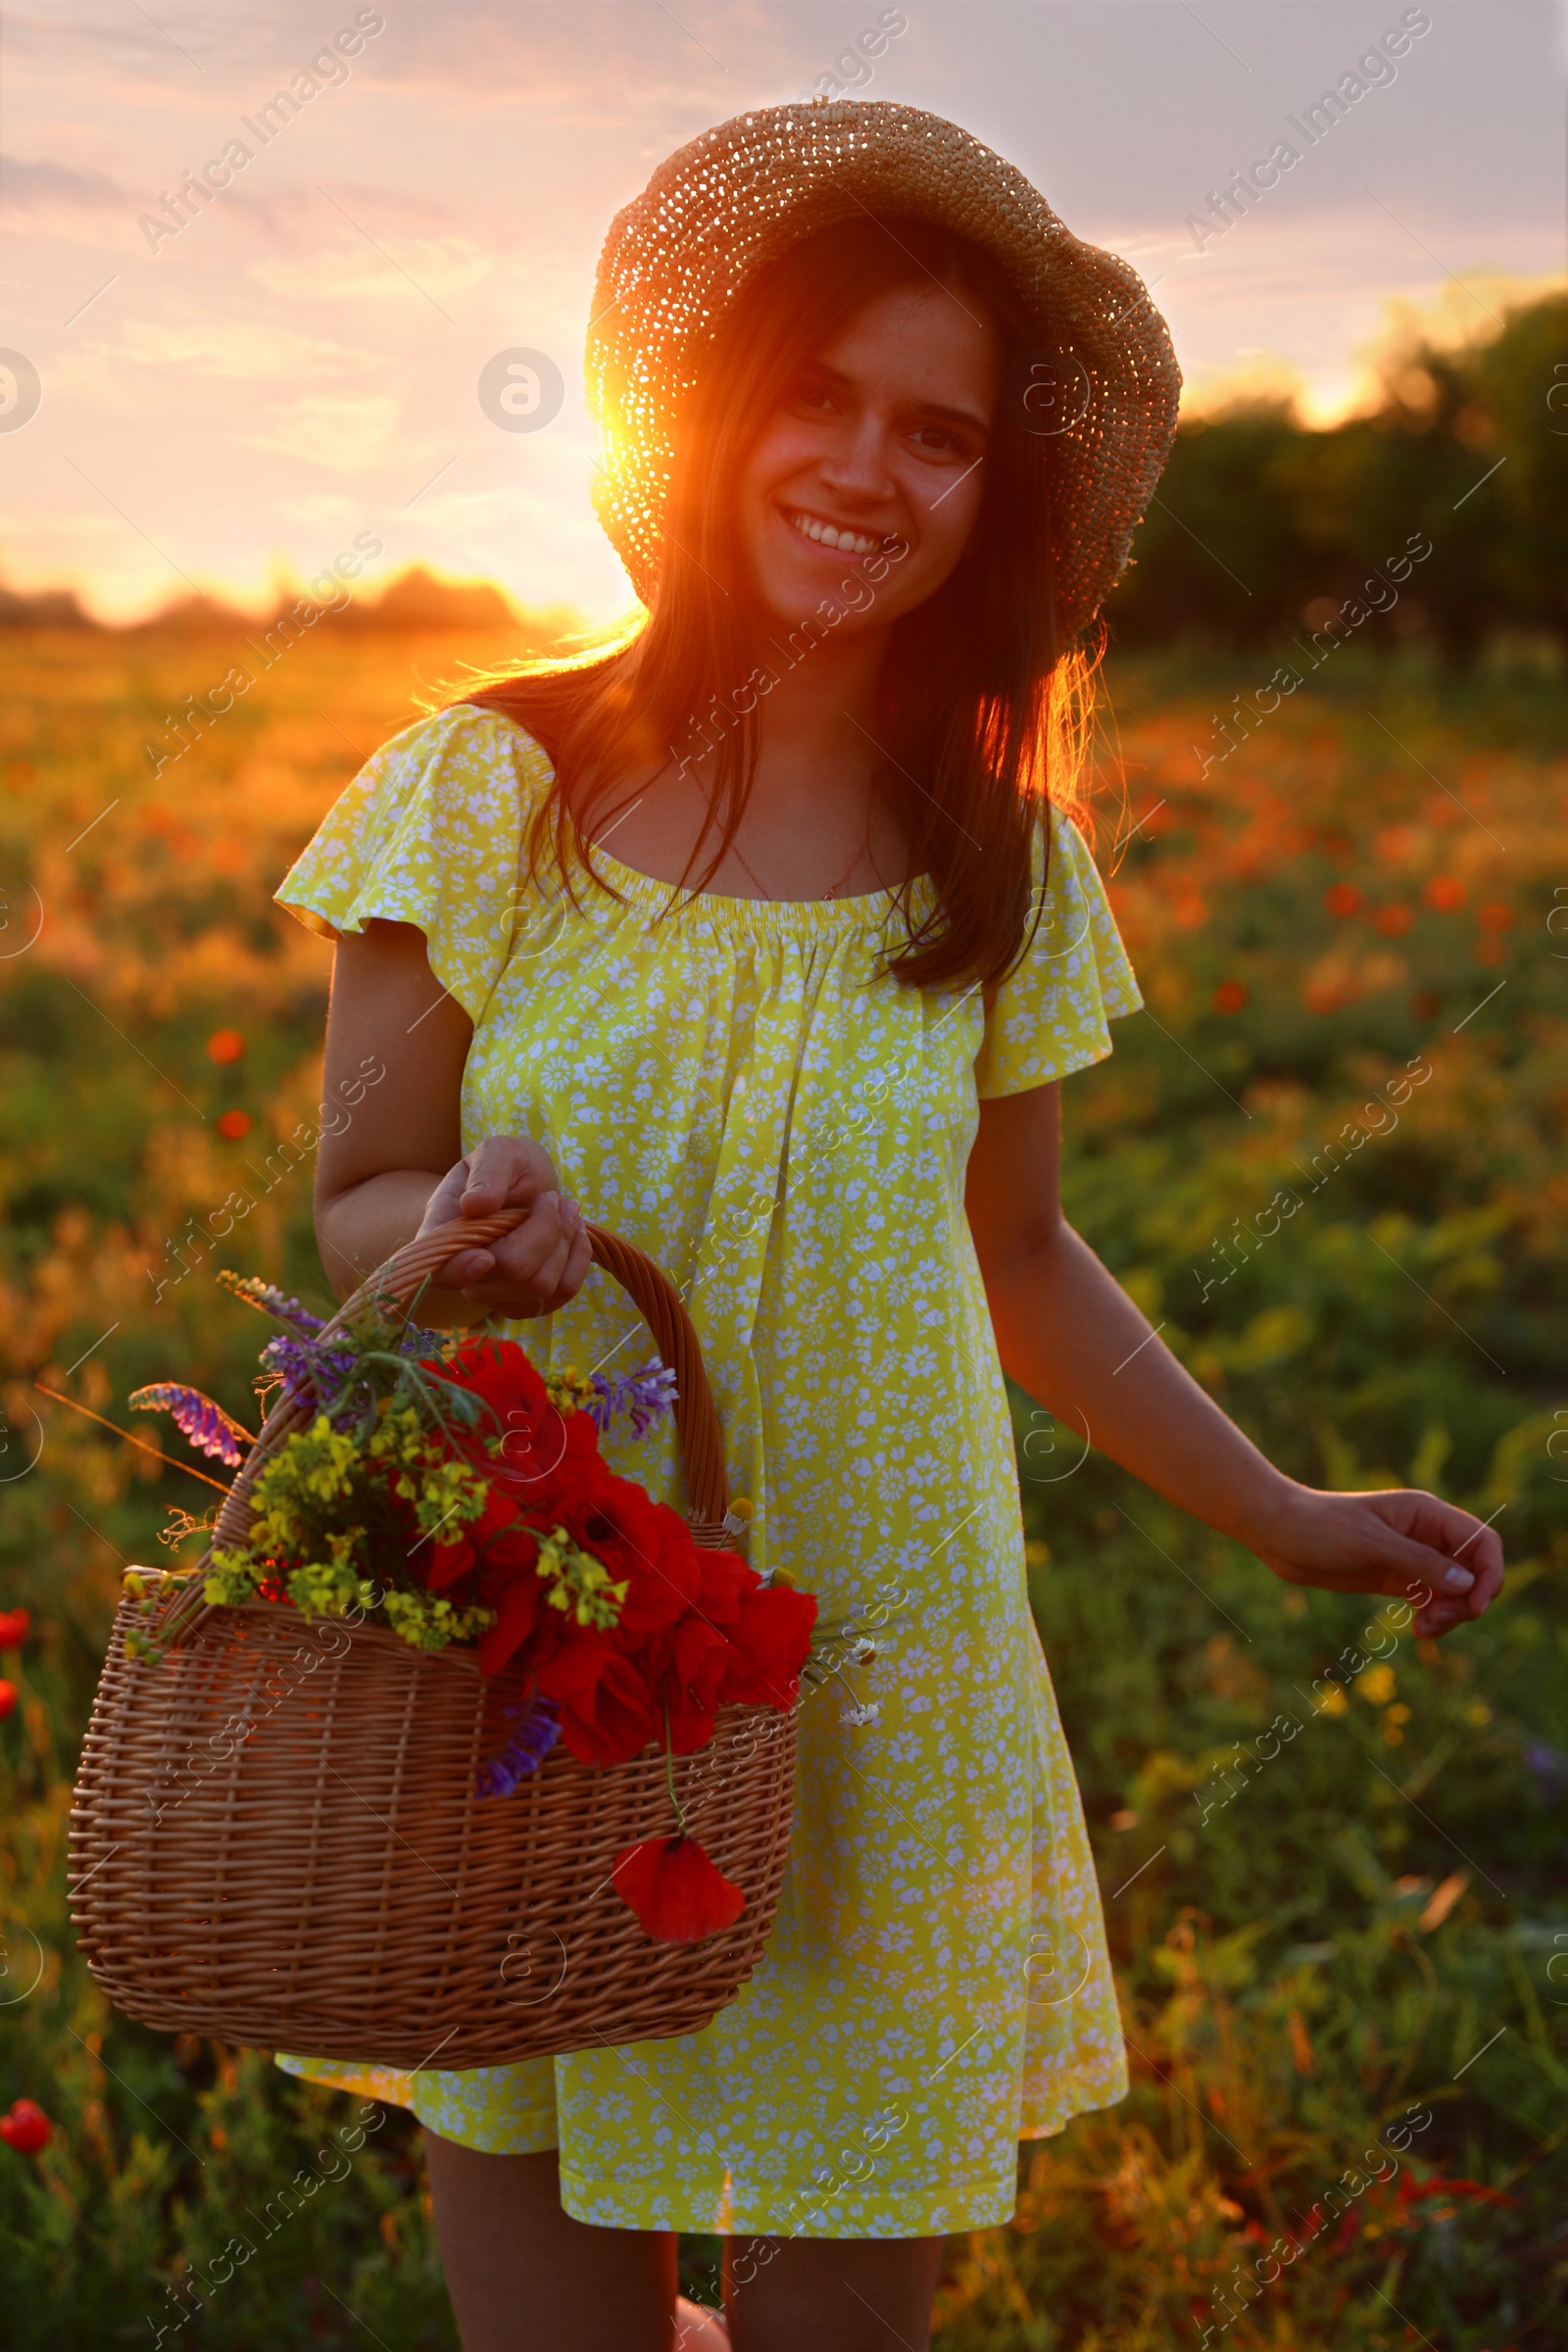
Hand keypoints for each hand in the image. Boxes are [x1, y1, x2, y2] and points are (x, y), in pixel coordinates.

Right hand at [417, 1136, 591, 1318]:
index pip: (440, 1272)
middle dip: (547, 1228)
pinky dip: (578, 1259)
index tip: (485, 1257)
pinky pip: (562, 1293)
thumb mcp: (497, 1152)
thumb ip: (487, 1171)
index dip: (459, 1271)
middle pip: (514, 1270)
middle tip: (552, 1198)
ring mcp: (495, 1295)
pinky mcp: (526, 1304)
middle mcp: (464, 1275)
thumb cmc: (503, 1167)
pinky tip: (575, 1232)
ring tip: (565, 1208)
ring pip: (542, 1285)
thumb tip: (474, 1205)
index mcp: (442, 1238)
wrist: (521, 1185)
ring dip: (566, 1240)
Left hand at [1250, 1481, 1503, 1637]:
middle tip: (1438, 1620)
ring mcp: (1413, 1557)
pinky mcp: (1397, 1578)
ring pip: (1456, 1591)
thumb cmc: (1320, 1526)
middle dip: (1467, 1600)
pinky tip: (1419, 1631)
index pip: (1482, 1541)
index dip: (1490, 1573)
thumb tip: (1467, 1583)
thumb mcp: (1370, 1543)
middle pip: (1474, 1570)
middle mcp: (1426, 1534)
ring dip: (1450, 1614)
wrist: (1278, 1532)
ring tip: (1423, 1629)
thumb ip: (1419, 1562)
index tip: (1474, 1605)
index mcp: (1426, 1514)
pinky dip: (1434, 1618)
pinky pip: (1433, 1601)